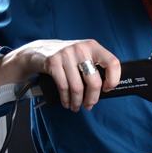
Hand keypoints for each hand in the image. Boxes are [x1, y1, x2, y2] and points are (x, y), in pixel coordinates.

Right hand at [0, 39, 120, 111]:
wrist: (38, 51)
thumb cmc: (65, 57)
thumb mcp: (82, 55)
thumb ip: (94, 66)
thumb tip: (105, 89)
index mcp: (93, 46)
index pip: (113, 63)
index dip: (113, 79)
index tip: (108, 88)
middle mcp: (81, 49)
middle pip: (94, 81)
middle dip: (92, 98)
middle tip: (90, 104)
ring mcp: (66, 55)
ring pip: (77, 87)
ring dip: (78, 101)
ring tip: (77, 106)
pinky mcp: (52, 62)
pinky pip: (63, 87)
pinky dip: (66, 99)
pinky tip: (67, 102)